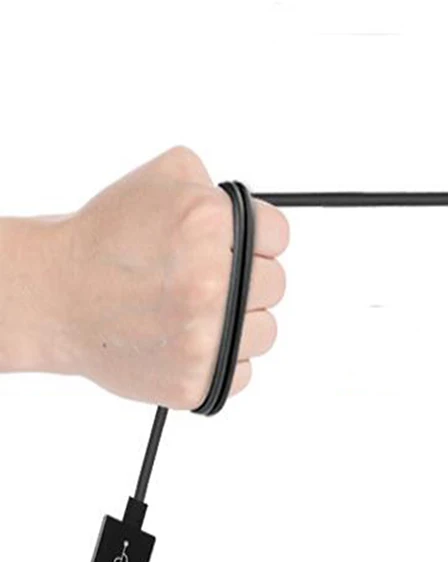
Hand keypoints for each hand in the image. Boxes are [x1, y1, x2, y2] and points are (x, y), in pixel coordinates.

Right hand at [47, 146, 287, 407]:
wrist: (55, 297)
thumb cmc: (105, 240)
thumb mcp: (158, 180)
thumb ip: (213, 186)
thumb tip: (251, 213)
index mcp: (206, 225)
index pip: (279, 234)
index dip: (257, 238)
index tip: (235, 246)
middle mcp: (209, 283)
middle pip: (276, 284)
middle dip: (247, 278)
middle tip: (208, 278)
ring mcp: (203, 337)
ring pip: (265, 331)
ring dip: (240, 321)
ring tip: (196, 311)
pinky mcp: (195, 380)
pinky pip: (244, 372)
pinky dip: (223, 360)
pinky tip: (189, 340)